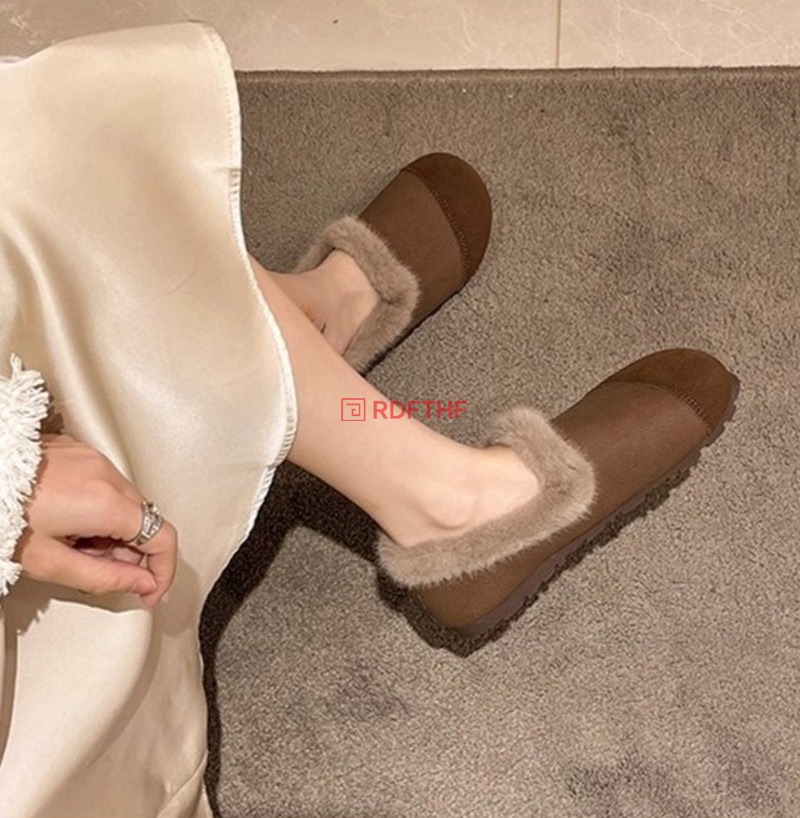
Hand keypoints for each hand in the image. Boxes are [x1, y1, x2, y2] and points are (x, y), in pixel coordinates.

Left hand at [13, 434, 176, 608]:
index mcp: (106, 504)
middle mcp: (107, 475)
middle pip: (145, 521)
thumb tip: (141, 584)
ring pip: (126, 503)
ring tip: (72, 541)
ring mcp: (94, 459)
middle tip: (97, 569)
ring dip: (113, 530)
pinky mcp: (80, 451)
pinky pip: (107, 484)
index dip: (162, 571)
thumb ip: (105, 577)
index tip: (150, 589)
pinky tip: (67, 518)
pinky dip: (99, 507)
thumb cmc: (0, 517)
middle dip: (130, 552)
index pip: (163, 539)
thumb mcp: (49, 563)